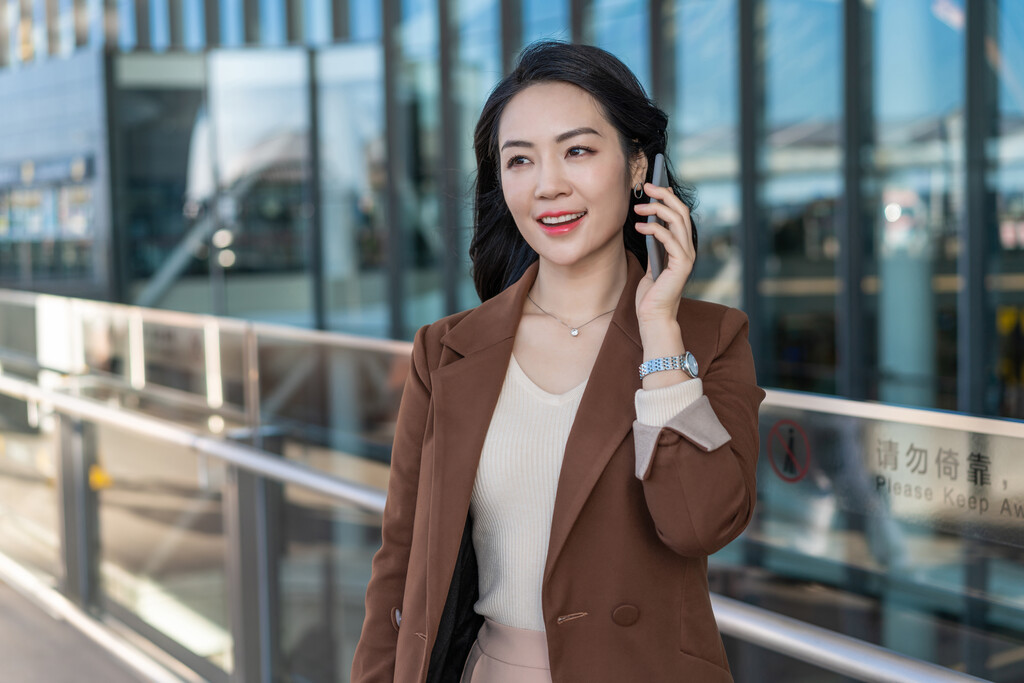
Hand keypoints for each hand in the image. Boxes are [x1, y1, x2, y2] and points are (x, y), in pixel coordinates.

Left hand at [632, 182, 695, 328]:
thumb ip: (655, 246)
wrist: (653, 317)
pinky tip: (639, 227)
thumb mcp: (651, 264)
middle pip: (681, 212)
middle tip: (646, 186)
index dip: (668, 197)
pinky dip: (654, 229)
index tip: (652, 185)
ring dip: (657, 209)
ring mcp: (687, 256)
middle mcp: (688, 249)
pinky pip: (670, 239)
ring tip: (638, 206)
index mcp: (682, 247)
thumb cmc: (650, 294)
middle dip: (664, 195)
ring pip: (677, 221)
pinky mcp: (682, 265)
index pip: (679, 214)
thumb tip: (648, 224)